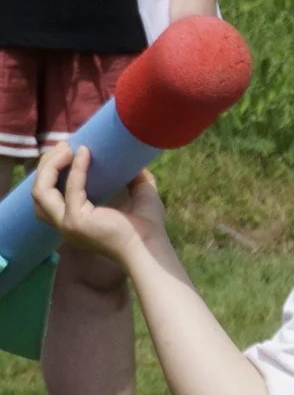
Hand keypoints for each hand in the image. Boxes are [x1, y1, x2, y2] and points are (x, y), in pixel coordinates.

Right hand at [28, 146, 162, 269]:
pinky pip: (71, 189)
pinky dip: (76, 169)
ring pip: (41, 191)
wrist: (153, 248)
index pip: (48, 194)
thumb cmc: (148, 227)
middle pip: (38, 191)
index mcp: (73, 219)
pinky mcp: (77, 221)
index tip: (67, 149)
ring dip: (50, 166)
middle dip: (46, 165)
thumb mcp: (139, 194)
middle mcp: (65, 223)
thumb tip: (134, 159)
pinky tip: (84, 153)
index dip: (52, 171)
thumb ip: (132, 177)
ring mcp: (68, 223)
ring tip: (68, 148)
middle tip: (65, 145)